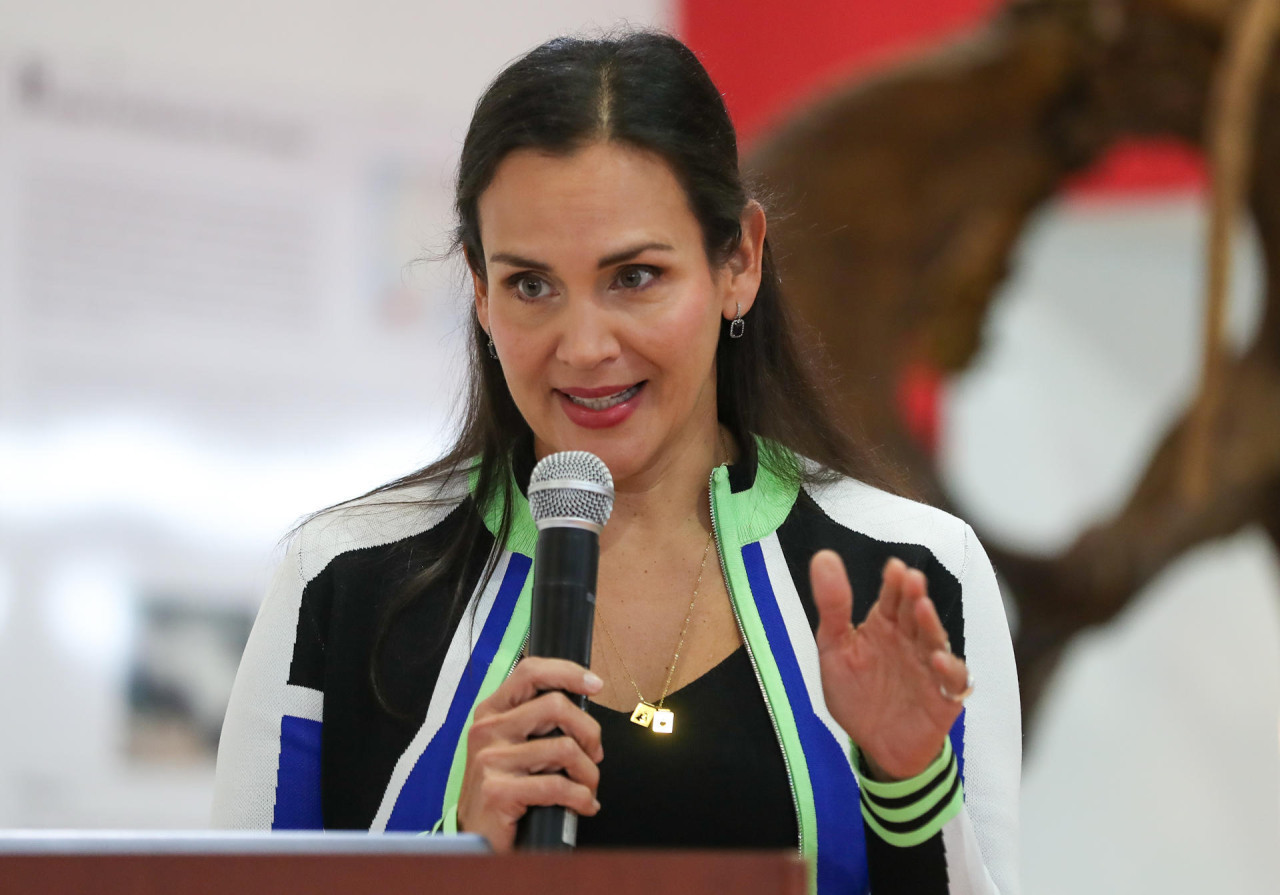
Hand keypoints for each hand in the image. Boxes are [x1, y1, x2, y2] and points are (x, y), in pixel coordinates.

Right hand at [456, 657, 604, 850]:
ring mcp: (490, 760)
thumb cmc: (505, 786)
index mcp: (492, 711)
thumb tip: (583, 707)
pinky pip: (557, 786)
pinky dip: (581, 798)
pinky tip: (583, 805)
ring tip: (588, 785)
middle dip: (589, 731)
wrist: (476, 836)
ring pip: (564, 748)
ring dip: (588, 773)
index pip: (530, 672)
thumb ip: (539, 721)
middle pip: (555, 706)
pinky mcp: (498, 791)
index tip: (595, 685)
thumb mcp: (514, 745)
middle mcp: (487, 729)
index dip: (568, 673)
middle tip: (595, 754)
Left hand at [811, 551, 970, 780]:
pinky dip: (949, 670)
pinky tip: (937, 660)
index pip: (893, 597)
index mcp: (886, 626)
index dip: (894, 582)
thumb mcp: (834, 648)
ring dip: (931, 625)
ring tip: (923, 608)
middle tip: (910, 579)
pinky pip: (953, 681)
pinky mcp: (944, 698)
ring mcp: (929, 668)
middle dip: (914, 596)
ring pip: (936, 641)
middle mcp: (911, 642)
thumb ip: (833, 606)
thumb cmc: (857, 693)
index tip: (892, 567)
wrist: (874, 744)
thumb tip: (824, 556)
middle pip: (916, 614)